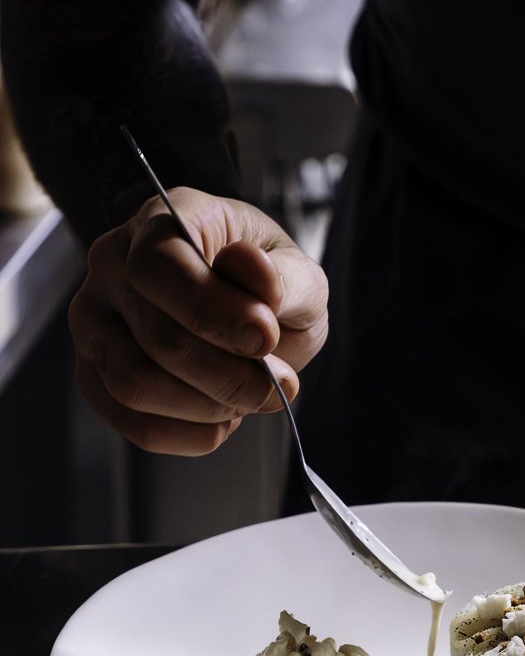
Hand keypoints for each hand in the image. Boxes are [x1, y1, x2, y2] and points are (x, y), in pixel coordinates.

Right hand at [68, 187, 328, 454]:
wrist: (250, 312)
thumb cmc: (271, 286)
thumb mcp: (299, 276)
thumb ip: (284, 278)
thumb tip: (251, 273)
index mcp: (162, 221)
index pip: (158, 267)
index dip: (212, 312)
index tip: (264, 339)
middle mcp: (112, 265)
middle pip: (155, 337)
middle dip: (229, 375)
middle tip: (279, 383)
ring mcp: (94, 321)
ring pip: (133, 385)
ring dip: (208, 406)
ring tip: (250, 397)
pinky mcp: (95, 374)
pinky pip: (133, 423)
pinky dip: (190, 434)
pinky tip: (224, 417)